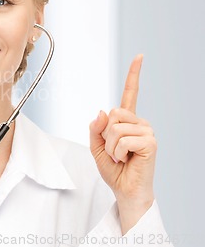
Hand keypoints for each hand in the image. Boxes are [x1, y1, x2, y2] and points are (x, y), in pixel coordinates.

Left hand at [89, 55, 155, 233]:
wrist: (125, 190)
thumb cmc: (114, 170)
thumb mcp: (96, 146)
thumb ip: (96, 128)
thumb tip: (103, 111)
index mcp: (127, 121)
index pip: (131, 93)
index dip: (134, 74)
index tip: (140, 56)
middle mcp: (139, 122)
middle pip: (112, 113)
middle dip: (106, 135)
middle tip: (114, 151)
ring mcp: (147, 131)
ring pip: (115, 128)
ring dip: (111, 147)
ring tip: (121, 157)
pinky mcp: (150, 142)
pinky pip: (123, 140)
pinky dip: (118, 153)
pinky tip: (126, 160)